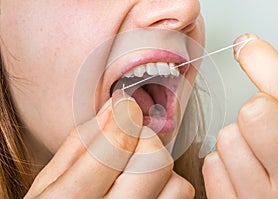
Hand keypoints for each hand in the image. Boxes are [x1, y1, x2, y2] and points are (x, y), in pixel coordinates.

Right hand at [25, 90, 194, 197]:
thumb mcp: (48, 182)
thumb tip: (112, 110)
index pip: (117, 144)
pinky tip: (145, 186)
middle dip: (144, 139)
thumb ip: (78, 143)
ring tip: (135, 169)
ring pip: (177, 182)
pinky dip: (168, 185)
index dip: (125, 116)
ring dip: (158, 166)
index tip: (125, 107)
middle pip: (156, 159)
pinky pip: (180, 198)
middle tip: (128, 140)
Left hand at [203, 34, 277, 198]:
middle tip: (266, 124)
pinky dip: (222, 164)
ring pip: (227, 139)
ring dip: (237, 141)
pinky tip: (241, 173)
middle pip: (253, 114)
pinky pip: (211, 165)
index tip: (249, 47)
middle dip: (255, 110)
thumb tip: (255, 52)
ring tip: (256, 156)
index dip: (266, 63)